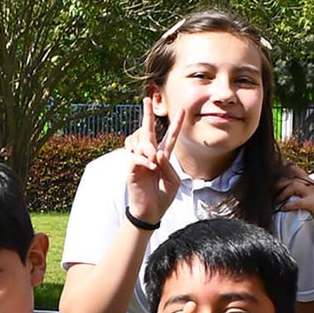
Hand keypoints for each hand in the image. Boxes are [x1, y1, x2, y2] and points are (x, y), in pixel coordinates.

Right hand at [124, 98, 184, 226]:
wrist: (151, 212)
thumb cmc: (163, 197)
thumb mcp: (174, 181)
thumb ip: (168, 165)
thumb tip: (157, 153)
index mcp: (163, 157)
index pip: (170, 137)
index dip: (176, 125)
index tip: (182, 110)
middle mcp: (150, 156)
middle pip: (148, 131)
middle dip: (147, 115)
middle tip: (147, 99)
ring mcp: (139, 161)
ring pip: (141, 143)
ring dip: (148, 149)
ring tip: (154, 162)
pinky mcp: (131, 169)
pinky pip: (135, 157)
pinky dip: (144, 161)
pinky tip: (150, 167)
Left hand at [274, 163, 313, 228]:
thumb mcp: (310, 195)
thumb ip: (299, 190)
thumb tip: (283, 190)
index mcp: (309, 181)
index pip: (294, 168)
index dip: (282, 170)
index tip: (272, 176)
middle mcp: (311, 184)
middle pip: (290, 177)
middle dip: (277, 184)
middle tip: (269, 193)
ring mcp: (313, 193)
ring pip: (294, 186)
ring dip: (282, 194)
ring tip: (276, 202)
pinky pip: (299, 202)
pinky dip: (289, 205)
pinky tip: (283, 209)